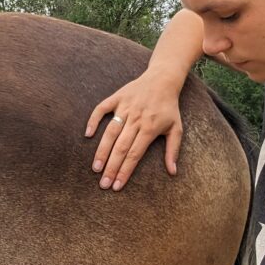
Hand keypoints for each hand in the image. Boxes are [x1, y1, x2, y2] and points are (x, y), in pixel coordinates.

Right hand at [85, 70, 184, 189]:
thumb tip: (173, 172)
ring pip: (110, 132)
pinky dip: (93, 120)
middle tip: (103, 184)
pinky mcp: (117, 97)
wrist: (163, 79)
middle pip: (121, 147)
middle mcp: (136, 118)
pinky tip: (87, 134)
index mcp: (150, 128)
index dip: (125, 171)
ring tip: (95, 167)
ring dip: (102, 150)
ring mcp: (125, 107)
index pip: (134, 154)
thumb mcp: (176, 128)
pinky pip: (101, 109)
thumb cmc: (169, 107)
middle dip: (111, 167)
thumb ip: (173, 151)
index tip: (117, 186)